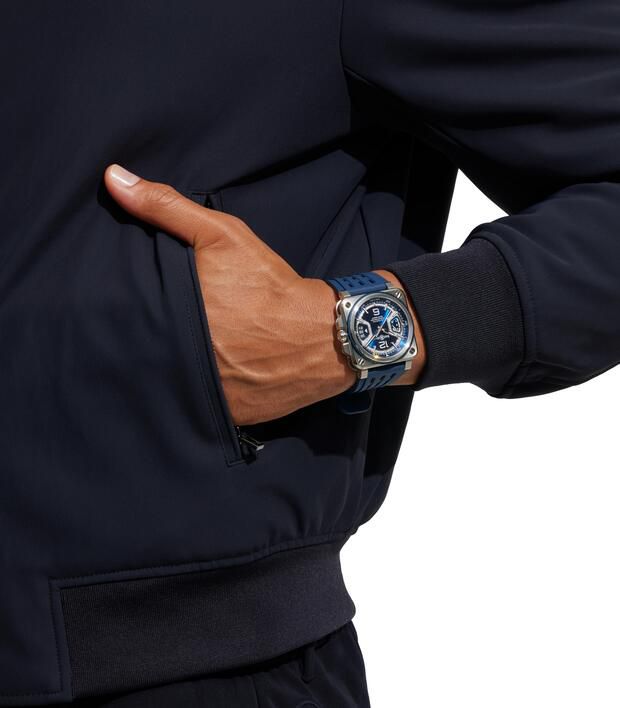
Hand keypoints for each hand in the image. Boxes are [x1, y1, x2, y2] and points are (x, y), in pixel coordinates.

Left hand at [104, 166, 425, 423]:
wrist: (323, 338)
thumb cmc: (270, 287)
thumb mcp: (222, 237)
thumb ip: (167, 208)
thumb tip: (113, 179)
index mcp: (171, 317)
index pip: (122, 320)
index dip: (118, 314)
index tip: (117, 307)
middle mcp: (181, 360)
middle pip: (141, 355)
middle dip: (140, 344)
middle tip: (149, 333)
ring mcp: (203, 394)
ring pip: (166, 386)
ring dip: (165, 373)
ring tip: (168, 358)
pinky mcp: (226, 417)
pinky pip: (196, 410)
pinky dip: (193, 397)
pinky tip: (199, 381)